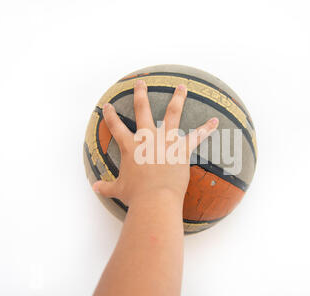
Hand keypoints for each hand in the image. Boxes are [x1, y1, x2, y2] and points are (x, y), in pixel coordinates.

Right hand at [92, 79, 218, 205]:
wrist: (155, 199)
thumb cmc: (136, 195)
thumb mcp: (118, 189)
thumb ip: (105, 187)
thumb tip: (94, 187)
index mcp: (130, 147)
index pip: (116, 126)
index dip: (110, 115)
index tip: (107, 105)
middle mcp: (147, 138)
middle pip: (142, 109)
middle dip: (140, 94)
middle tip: (141, 82)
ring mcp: (165, 141)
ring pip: (172, 113)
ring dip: (178, 98)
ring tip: (182, 86)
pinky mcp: (181, 149)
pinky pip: (197, 136)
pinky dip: (207, 128)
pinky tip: (215, 120)